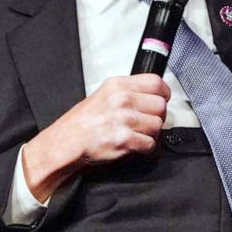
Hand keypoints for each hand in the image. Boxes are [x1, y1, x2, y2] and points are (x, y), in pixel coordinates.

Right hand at [21, 74, 169, 201]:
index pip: (156, 82)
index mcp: (118, 85)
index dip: (163, 94)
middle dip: (156, 117)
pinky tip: (133, 145)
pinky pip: (150, 144)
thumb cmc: (84, 121)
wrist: (68, 142)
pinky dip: (144, 148)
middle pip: (160, 106)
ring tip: (137, 134)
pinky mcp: (124, 139)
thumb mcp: (105, 94)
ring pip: (157, 126)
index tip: (161, 100)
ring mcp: (124, 119)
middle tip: (146, 122)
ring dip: (150, 134)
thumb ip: (129, 91)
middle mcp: (122, 99)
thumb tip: (153, 95)